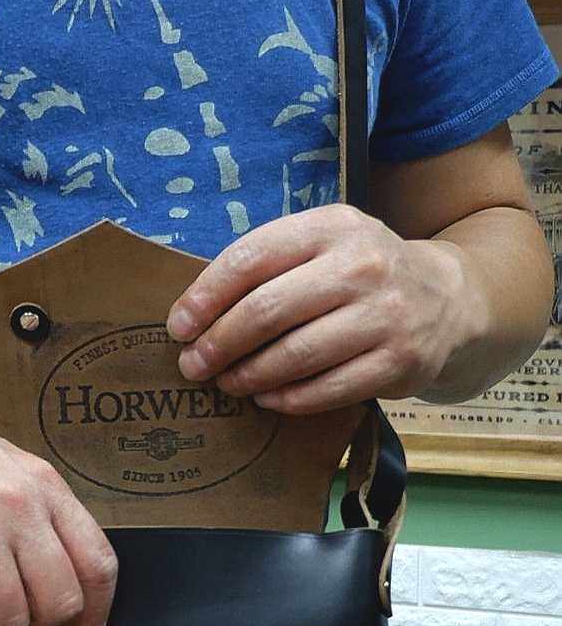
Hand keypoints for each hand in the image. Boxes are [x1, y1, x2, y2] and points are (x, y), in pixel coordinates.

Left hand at [165, 205, 479, 414]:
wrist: (446, 298)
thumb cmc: (355, 276)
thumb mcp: (319, 247)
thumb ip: (264, 268)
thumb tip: (191, 318)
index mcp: (331, 226)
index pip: (250, 259)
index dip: (205, 297)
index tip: (178, 327)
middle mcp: (362, 265)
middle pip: (265, 312)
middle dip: (217, 345)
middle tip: (193, 366)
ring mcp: (385, 315)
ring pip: (293, 356)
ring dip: (247, 376)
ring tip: (226, 382)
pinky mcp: (398, 362)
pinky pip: (324, 390)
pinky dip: (285, 398)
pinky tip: (265, 397)